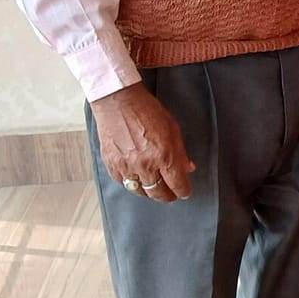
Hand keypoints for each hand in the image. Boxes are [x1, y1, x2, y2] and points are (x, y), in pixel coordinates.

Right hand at [91, 83, 194, 202]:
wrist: (118, 101)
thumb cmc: (147, 111)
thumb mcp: (173, 129)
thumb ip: (180, 152)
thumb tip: (187, 168)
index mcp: (164, 156)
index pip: (178, 185)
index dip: (183, 191)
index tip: (185, 191)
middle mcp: (145, 165)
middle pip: (158, 193)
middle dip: (167, 196)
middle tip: (171, 194)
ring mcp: (126, 166)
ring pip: (139, 191)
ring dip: (148, 191)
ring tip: (153, 187)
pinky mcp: (112, 164)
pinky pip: (122, 182)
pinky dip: (131, 182)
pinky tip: (136, 177)